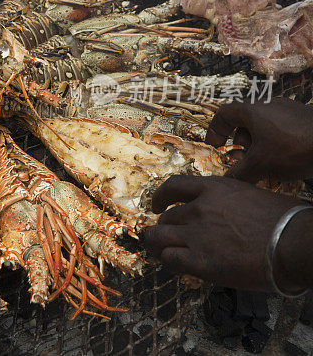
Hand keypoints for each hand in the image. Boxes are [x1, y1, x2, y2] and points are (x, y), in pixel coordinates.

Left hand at [141, 175, 307, 291]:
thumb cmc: (287, 221)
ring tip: (161, 252)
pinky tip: (177, 267)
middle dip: (165, 228)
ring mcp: (197, 234)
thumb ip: (230, 203)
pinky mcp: (200, 260)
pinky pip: (169, 259)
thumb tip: (226, 214)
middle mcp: (199, 208)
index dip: (160, 197)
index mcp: (214, 189)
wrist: (295, 243)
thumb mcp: (253, 196)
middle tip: (169, 238)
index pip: (173, 186)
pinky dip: (168, 263)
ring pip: (158, 237)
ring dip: (157, 246)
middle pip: (166, 217)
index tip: (158, 205)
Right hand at [205, 98, 312, 181]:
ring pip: (264, 125)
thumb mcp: (260, 165)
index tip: (215, 145)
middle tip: (240, 159)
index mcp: (252, 109)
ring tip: (262, 162)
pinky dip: (275, 143)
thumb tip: (227, 180)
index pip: (224, 113)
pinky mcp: (304, 118)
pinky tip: (283, 160)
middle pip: (244, 120)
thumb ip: (239, 173)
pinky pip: (281, 128)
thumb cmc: (292, 149)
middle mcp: (269, 104)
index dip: (215, 129)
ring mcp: (289, 109)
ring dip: (257, 143)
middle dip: (239, 142)